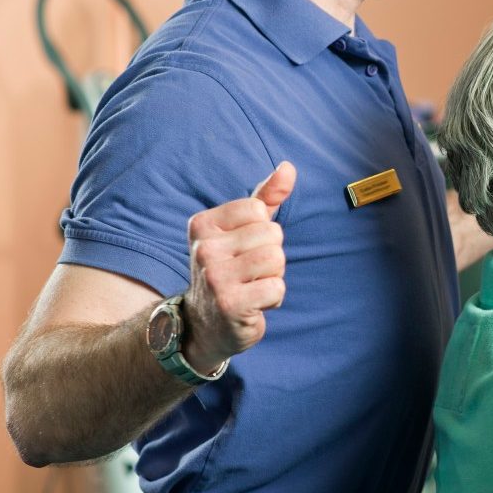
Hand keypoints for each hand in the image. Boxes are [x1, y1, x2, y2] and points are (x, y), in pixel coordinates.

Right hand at [181, 162, 295, 372]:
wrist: (206, 324)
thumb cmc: (231, 270)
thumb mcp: (243, 230)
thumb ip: (266, 197)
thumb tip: (289, 167)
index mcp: (203, 225)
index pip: (259, 210)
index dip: (263, 232)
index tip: (244, 250)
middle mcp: (204, 248)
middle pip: (272, 235)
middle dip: (272, 256)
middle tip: (249, 273)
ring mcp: (214, 277)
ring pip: (276, 259)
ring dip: (274, 277)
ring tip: (252, 287)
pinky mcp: (229, 304)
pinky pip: (277, 287)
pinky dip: (273, 298)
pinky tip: (254, 304)